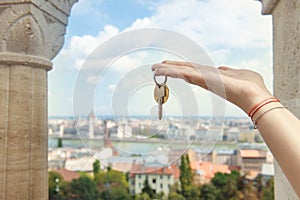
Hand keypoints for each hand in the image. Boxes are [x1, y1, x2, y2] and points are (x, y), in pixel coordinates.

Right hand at [152, 60, 272, 112]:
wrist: (255, 95)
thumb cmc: (250, 86)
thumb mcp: (237, 73)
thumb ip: (227, 71)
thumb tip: (223, 69)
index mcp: (212, 75)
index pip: (192, 70)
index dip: (180, 67)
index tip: (169, 66)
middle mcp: (205, 78)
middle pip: (184, 71)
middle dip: (169, 69)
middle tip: (155, 68)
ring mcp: (204, 80)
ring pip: (182, 73)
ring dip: (168, 70)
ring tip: (155, 68)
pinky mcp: (206, 80)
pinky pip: (187, 74)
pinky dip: (175, 72)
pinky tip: (164, 69)